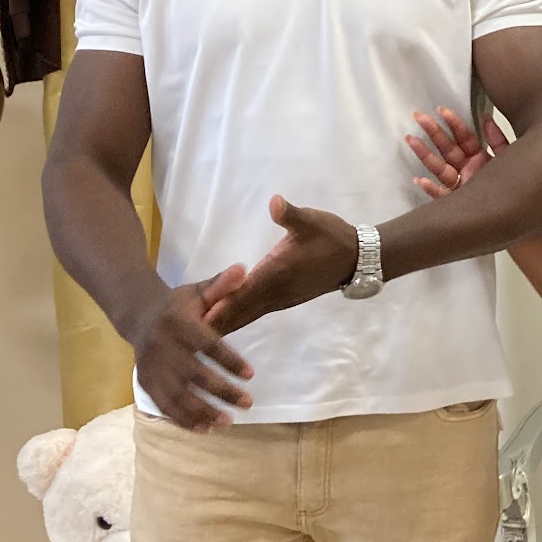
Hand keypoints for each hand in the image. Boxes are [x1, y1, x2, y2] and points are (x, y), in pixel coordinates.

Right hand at [129, 268, 253, 432]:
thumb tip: (244, 269)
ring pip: (178, 394)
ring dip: (203, 411)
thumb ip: (221, 285)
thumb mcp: (197, 291)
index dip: (228, 360)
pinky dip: (183, 419)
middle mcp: (163, 348)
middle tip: (248, 403)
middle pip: (194, 374)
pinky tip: (205, 430)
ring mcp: (152, 368)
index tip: (250, 374)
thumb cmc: (175, 305)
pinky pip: (164, 404)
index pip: (207, 344)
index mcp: (178, 323)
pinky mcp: (146, 382)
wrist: (136, 314)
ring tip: (228, 422)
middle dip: (222, 391)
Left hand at [205, 196, 358, 335]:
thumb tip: (275, 202)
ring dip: (225, 325)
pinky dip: (238, 320)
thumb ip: (291, 215)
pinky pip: (255, 313)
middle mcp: (277, 291)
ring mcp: (281, 299)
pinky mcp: (283, 300)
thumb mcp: (312, 221)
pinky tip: (225, 325)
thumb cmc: (331, 236)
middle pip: (241, 310)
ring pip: (247, 315)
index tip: (200, 317)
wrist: (355, 258)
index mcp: (278, 272)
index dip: (223, 304)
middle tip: (186, 338)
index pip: (245, 291)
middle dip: (215, 323)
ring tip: (198, 338)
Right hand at [406, 106, 508, 199]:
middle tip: (419, 117)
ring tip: (411, 140)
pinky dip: (431, 189)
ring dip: (425, 154)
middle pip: (447, 149)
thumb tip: (487, 118)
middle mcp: (467, 171)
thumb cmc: (516, 187)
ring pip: (440, 169)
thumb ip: (499, 140)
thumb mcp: (510, 159)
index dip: (453, 124)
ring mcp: (460, 187)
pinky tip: (420, 180)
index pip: (464, 138)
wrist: (520, 215)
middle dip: (433, 132)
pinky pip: (441, 197)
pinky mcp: (458, 204)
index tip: (442, 110)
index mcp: (479, 159)